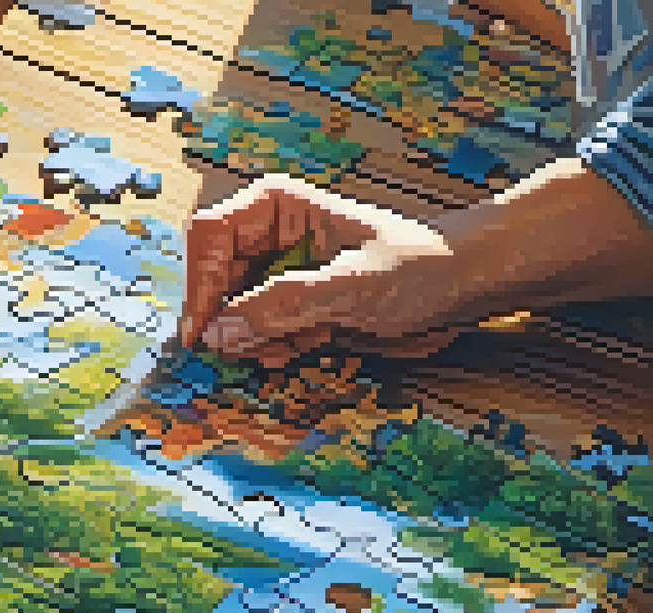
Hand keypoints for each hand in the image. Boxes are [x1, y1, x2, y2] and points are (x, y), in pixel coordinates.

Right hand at [185, 174, 463, 366]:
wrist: (467, 285)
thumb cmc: (422, 264)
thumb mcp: (352, 285)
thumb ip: (284, 306)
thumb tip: (218, 331)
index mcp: (275, 208)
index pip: (208, 237)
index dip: (200, 284)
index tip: (204, 332)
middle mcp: (268, 238)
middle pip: (212, 278)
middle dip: (225, 319)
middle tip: (246, 350)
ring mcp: (278, 273)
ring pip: (229, 311)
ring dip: (249, 339)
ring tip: (290, 346)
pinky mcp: (291, 305)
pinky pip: (256, 330)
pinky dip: (268, 348)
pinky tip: (300, 348)